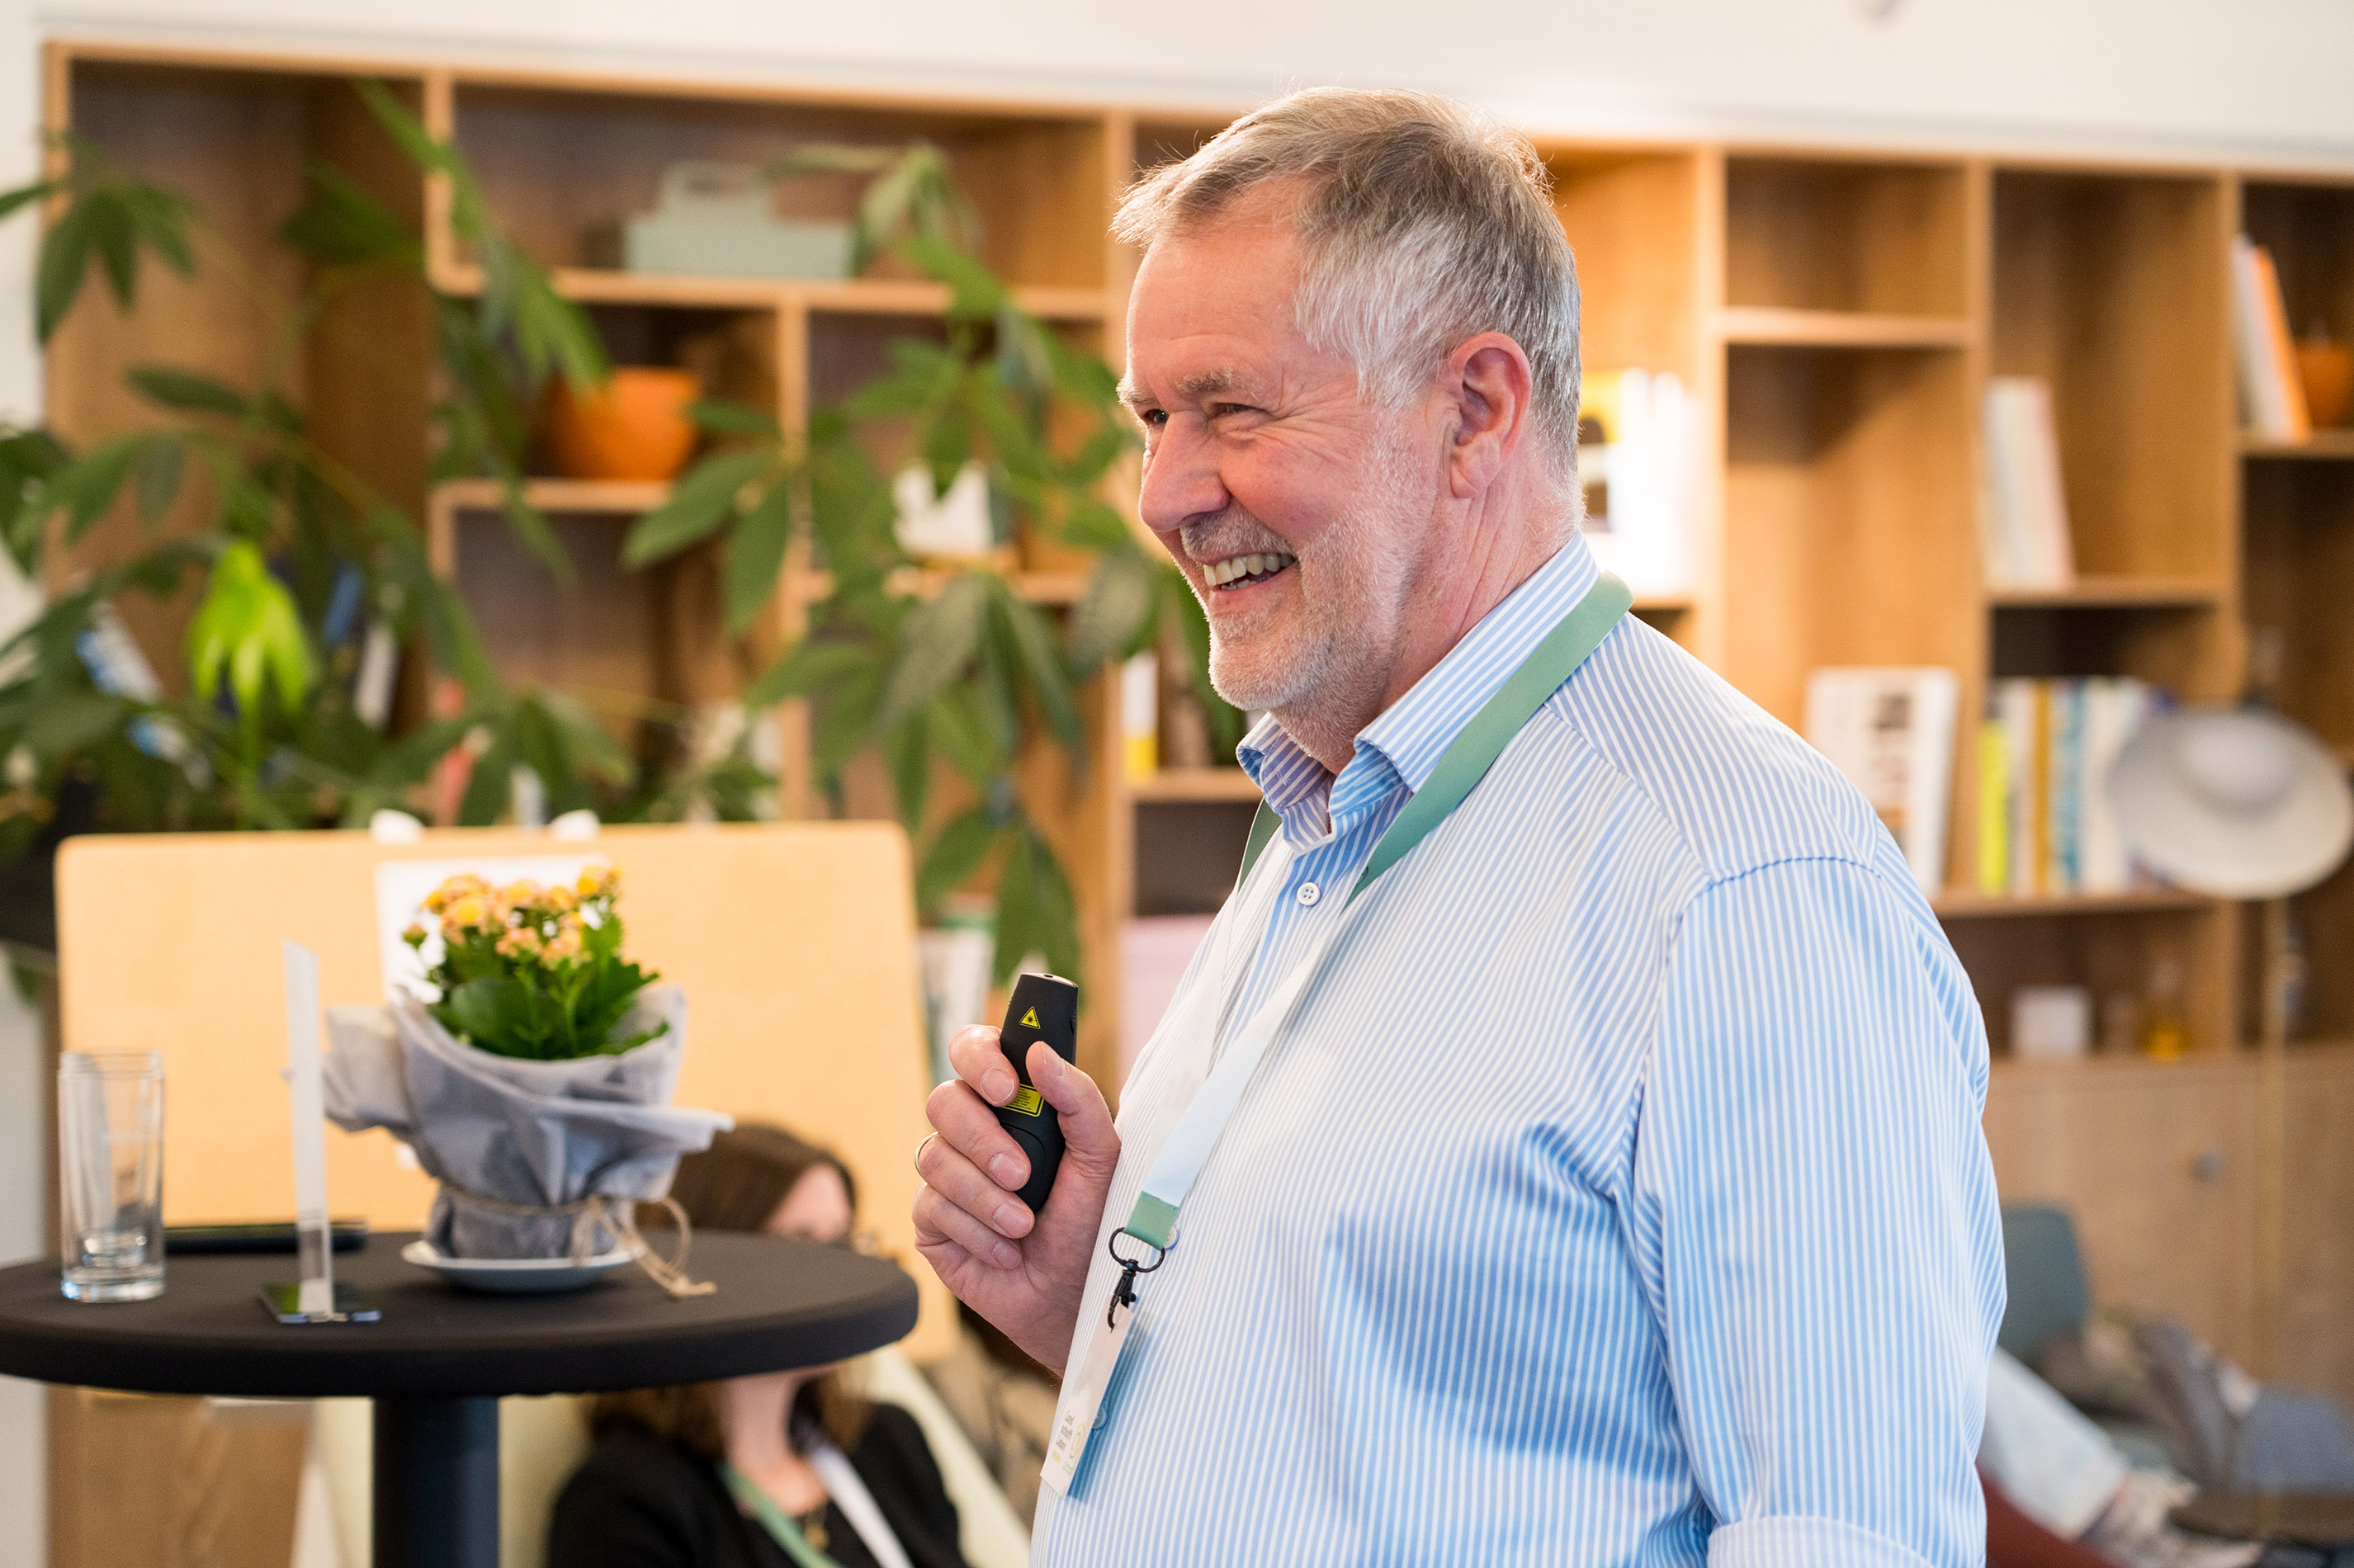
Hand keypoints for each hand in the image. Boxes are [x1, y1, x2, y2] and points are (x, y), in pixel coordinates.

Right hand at [913, 1024, 1118, 1372]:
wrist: (1072, 1295)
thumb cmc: (1090, 1222)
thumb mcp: (1101, 1158)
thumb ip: (1079, 1100)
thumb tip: (1039, 1053)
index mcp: (1012, 1104)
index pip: (973, 1050)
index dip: (979, 1059)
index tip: (1007, 1088)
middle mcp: (973, 1131)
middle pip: (943, 1100)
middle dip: (982, 1140)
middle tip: (1021, 1174)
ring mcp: (947, 1173)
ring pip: (934, 1157)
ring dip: (986, 1197)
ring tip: (1024, 1226)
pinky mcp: (930, 1218)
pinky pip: (932, 1206)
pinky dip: (977, 1231)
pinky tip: (1006, 1250)